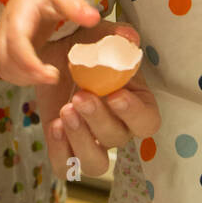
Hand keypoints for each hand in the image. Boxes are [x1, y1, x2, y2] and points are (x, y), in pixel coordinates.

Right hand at [0, 0, 101, 84]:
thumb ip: (76, 6)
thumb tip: (93, 18)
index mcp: (18, 16)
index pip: (16, 43)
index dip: (30, 63)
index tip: (52, 74)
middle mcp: (5, 31)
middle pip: (6, 61)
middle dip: (29, 75)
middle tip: (54, 76)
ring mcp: (4, 42)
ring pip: (5, 69)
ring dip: (25, 79)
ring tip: (48, 76)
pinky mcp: (7, 50)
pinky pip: (7, 70)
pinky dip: (22, 78)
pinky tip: (40, 75)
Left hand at [34, 21, 160, 180]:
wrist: (54, 53)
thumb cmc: (86, 47)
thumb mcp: (101, 36)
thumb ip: (117, 36)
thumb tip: (129, 37)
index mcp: (136, 104)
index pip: (148, 123)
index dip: (134, 114)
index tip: (115, 95)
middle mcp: (117, 127)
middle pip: (117, 139)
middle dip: (98, 119)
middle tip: (79, 96)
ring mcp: (92, 141)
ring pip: (96, 163)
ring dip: (81, 140)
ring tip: (65, 111)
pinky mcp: (65, 147)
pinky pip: (66, 166)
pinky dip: (59, 152)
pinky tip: (53, 126)